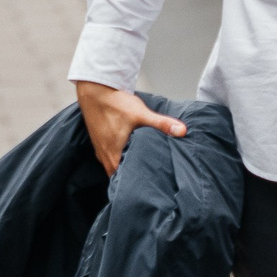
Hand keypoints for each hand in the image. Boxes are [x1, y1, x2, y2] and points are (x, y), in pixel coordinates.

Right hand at [72, 80, 186, 177]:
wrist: (94, 90)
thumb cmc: (115, 103)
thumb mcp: (141, 114)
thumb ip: (161, 124)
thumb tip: (182, 131)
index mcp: (113, 155)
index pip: (123, 181)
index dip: (135, 185)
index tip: (148, 186)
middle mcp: (104, 156)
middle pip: (118, 175)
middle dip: (132, 177)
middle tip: (148, 178)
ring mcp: (100, 148)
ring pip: (112, 165)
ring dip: (124, 166)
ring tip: (140, 166)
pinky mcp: (99, 140)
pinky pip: (109, 155)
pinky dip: (118, 156)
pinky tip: (128, 150)